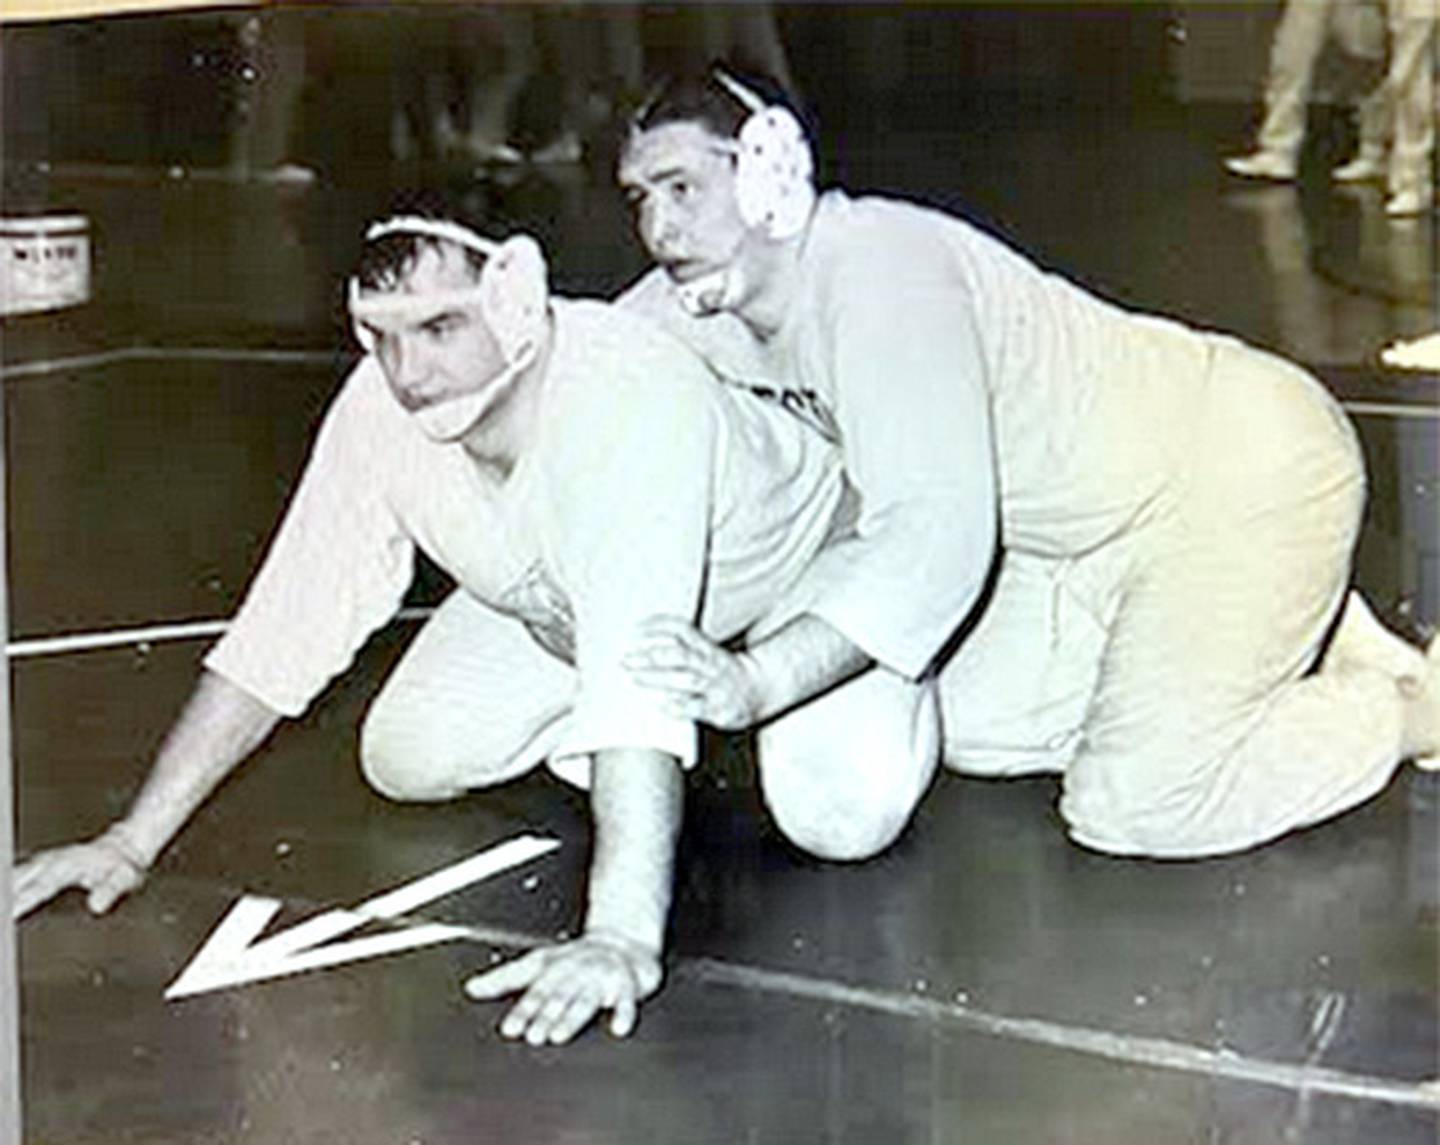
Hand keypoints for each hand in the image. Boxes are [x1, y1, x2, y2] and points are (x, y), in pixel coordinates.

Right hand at [13, 829, 147, 919]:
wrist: (121, 848)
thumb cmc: (120, 867)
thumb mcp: (122, 878)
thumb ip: (109, 891)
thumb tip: (96, 905)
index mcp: (65, 867)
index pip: (35, 888)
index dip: (18, 903)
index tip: (7, 914)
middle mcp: (47, 863)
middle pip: (14, 882)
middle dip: (5, 899)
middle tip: (0, 926)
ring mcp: (39, 863)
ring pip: (11, 878)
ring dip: (5, 894)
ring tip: (0, 918)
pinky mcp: (36, 867)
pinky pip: (13, 877)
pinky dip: (8, 889)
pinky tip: (6, 900)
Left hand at [463, 930, 662, 1045]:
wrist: (622, 943)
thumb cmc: (576, 960)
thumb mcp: (538, 963)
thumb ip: (504, 978)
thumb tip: (471, 988)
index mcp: (553, 967)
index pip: (535, 991)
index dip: (522, 1011)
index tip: (511, 1029)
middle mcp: (575, 970)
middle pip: (558, 996)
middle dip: (545, 1016)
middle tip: (533, 1036)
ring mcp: (601, 976)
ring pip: (585, 998)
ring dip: (572, 1016)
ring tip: (560, 1034)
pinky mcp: (627, 983)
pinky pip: (627, 1000)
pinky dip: (624, 1013)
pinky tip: (618, 1027)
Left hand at [622, 615, 762, 730]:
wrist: (762, 691)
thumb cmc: (726, 674)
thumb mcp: (707, 654)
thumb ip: (682, 649)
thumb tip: (642, 648)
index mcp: (707, 649)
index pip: (681, 629)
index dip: (658, 626)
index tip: (634, 628)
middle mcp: (711, 665)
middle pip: (679, 655)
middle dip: (650, 656)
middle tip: (625, 660)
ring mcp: (716, 687)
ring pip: (685, 679)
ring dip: (658, 678)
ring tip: (634, 678)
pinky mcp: (720, 710)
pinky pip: (698, 707)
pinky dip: (679, 705)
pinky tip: (662, 704)